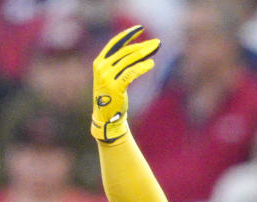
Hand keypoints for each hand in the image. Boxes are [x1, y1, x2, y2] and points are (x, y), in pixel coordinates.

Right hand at [91, 25, 160, 143]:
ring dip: (144, 54)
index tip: (140, 28)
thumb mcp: (113, 77)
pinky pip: (131, 73)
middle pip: (125, 51)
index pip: (115, 43)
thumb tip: (141, 51)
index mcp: (99, 62)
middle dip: (142, 46)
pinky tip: (151, 64)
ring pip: (128, 60)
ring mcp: (107, 77)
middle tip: (156, 43)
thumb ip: (121, 64)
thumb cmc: (112, 96)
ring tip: (155, 51)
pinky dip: (142, 67)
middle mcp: (101, 67)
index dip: (128, 35)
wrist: (106, 117)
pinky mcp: (115, 87)